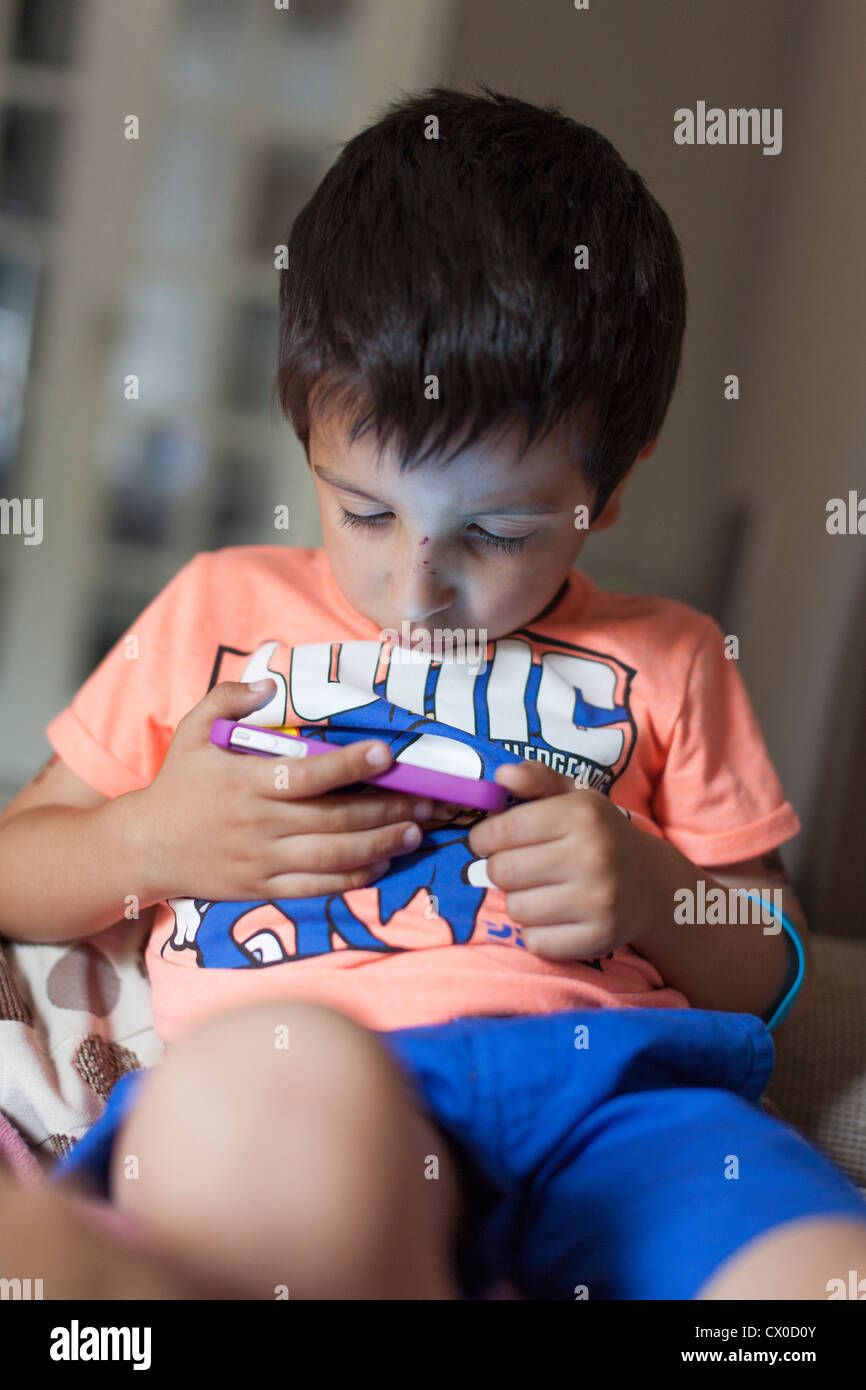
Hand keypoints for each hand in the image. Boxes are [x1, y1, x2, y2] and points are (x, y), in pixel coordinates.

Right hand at [135, 680, 440, 901]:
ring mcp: (262, 860)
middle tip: (427, 800)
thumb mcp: (191, 732)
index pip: (308, 773)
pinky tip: (381, 863)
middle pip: (333, 819)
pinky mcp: (263, 888)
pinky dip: (353, 877)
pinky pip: (317, 887)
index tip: (387, 753)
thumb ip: (228, 699)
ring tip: (415, 832)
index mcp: (246, 782)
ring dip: (380, 845)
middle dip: (386, 810)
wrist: (145, 847)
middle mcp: (258, 823)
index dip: (350, 764)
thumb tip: (269, 685)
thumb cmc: (178, 784)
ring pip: (332, 856)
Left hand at [467, 760, 656, 961]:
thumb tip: (501, 775)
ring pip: (516, 909)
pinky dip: (538, 932)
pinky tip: (556, 916)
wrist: (652, 882)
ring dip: (519, 902)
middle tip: (518, 867)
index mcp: (582, 815)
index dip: (483, 838)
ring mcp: (598, 900)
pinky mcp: (599, 937)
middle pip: (502, 872)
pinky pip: (537, 941)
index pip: (500, 831)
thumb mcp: (574, 798)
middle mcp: (592, 855)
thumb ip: (536, 779)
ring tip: (541, 891)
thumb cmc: (598, 835)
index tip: (489, 842)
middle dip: (500, 870)